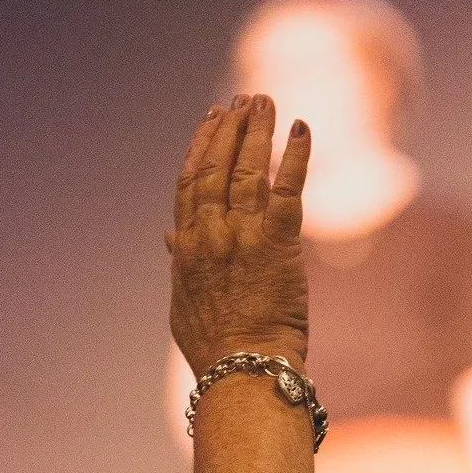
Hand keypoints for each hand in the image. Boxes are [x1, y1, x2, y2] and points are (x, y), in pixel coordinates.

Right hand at [168, 93, 309, 381]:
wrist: (242, 371)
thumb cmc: (215, 349)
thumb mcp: (184, 304)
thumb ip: (180, 264)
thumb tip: (171, 238)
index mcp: (187, 247)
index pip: (189, 182)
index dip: (201, 145)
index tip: (211, 120)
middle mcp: (209, 234)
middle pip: (216, 166)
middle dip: (229, 127)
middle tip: (243, 101)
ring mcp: (241, 236)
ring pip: (247, 169)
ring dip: (257, 130)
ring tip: (265, 102)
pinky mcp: (276, 244)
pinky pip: (286, 189)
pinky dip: (294, 156)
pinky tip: (300, 129)